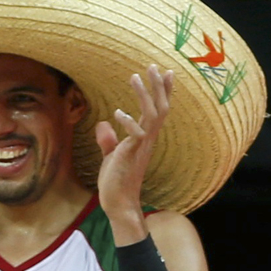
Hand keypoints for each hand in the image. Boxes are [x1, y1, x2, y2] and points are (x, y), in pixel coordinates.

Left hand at [95, 65, 172, 235]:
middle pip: (160, 108)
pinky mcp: (132, 155)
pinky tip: (117, 113)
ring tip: (135, 76)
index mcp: (144, 138)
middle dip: (158, 86)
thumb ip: (109, 140)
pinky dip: (129, 123)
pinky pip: (136, 135)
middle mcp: (147, 140)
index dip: (163, 91)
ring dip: (144, 95)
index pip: (158, 110)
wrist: (118, 204)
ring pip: (151, 116)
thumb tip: (103, 124)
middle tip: (154, 65)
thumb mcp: (111, 157)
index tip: (166, 72)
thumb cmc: (116, 182)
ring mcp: (141, 147)